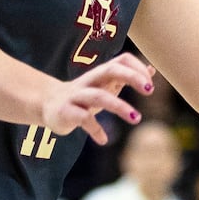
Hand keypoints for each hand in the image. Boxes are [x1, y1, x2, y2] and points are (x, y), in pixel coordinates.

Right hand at [40, 53, 157, 144]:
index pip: (122, 60)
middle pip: (110, 70)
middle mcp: (89, 80)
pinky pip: (83, 119)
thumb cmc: (84, 95)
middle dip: (131, 77)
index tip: (151, 85)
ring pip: (98, 96)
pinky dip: (95, 130)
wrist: (47, 104)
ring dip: (120, 106)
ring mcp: (76, 95)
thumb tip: (152, 69)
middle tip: (150, 91)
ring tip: (136, 118)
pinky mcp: (66, 112)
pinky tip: (103, 140)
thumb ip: (126, 77)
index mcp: (101, 73)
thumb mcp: (105, 85)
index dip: (138, 68)